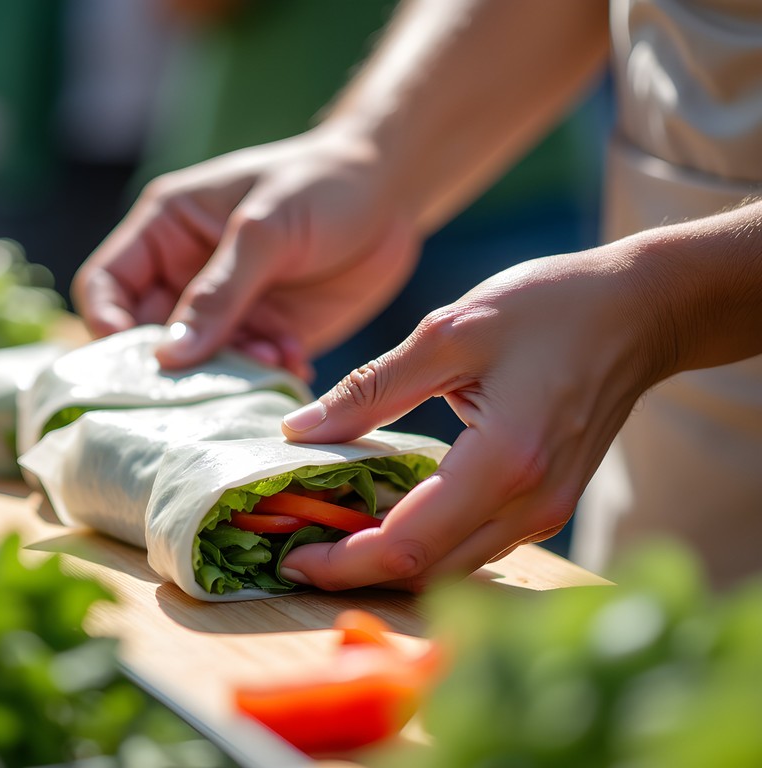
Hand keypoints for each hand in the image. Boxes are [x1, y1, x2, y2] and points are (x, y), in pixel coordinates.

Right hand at [71, 125, 421, 379]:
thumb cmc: (321, 184)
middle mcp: (184, 276)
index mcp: (165, 231)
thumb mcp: (265, 228)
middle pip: (146, 337)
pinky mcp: (265, 335)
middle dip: (176, 365)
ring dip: (230, 374)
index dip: (108, 326)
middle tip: (217, 374)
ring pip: (199, 365)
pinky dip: (264, 377)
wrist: (391, 193)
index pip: (104, 286)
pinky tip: (295, 359)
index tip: (141, 361)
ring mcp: (226, 310)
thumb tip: (168, 355)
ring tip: (274, 355)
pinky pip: (246, 373)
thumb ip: (218, 291)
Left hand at [278, 245, 663, 590]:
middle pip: (427, 572)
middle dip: (355, 570)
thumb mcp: (448, 332)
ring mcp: (545, 512)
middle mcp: (530, 505)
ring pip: (450, 567)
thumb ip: (370, 389)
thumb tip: (299, 432)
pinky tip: (386, 512)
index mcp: (504, 462)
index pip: (408, 545)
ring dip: (388, 559)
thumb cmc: (549, 307)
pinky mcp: (547, 505)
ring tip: (330, 532)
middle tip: (295, 548)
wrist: (637, 312)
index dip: (342, 563)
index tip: (290, 558)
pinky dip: (424, 542)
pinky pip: (473, 545)